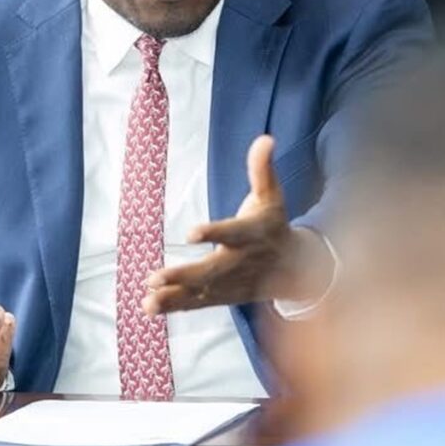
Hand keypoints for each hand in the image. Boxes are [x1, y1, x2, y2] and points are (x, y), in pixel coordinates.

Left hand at [141, 135, 333, 314]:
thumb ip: (262, 170)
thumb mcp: (273, 196)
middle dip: (184, 275)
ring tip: (147, 299)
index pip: (233, 233)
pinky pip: (197, 304)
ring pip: (201, 293)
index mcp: (253, 234)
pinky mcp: (223, 296)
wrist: (297, 269)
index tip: (191, 233)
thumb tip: (265, 138)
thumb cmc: (274, 225)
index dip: (214, 232)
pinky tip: (148, 307)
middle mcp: (241, 262)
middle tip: (155, 276)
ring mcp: (231, 284)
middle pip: (212, 271)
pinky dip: (174, 306)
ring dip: (173, 297)